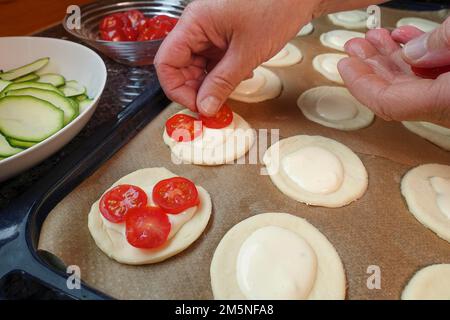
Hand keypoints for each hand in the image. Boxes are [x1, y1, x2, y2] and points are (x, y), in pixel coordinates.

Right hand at [155, 0, 317, 115]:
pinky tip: (239, 75)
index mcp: (194, 23)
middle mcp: (197, 26)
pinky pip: (213, 61)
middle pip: (180, 66)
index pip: (166, 62)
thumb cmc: (276, 7)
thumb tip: (205, 106)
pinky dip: (222, 74)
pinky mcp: (223, 36)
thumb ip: (222, 83)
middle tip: (214, 104)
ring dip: (211, 83)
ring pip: (197, 66)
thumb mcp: (247, 53)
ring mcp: (210, 31)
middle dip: (195, 89)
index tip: (196, 105)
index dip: (177, 89)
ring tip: (231, 88)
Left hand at [338, 17, 449, 126]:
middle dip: (372, 67)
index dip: (360, 83)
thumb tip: (412, 51)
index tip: (345, 66)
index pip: (388, 102)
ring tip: (376, 40)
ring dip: (393, 58)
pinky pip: (435, 76)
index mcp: (448, 101)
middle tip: (355, 49)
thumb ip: (441, 42)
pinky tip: (407, 41)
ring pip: (416, 83)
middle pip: (398, 92)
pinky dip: (419, 57)